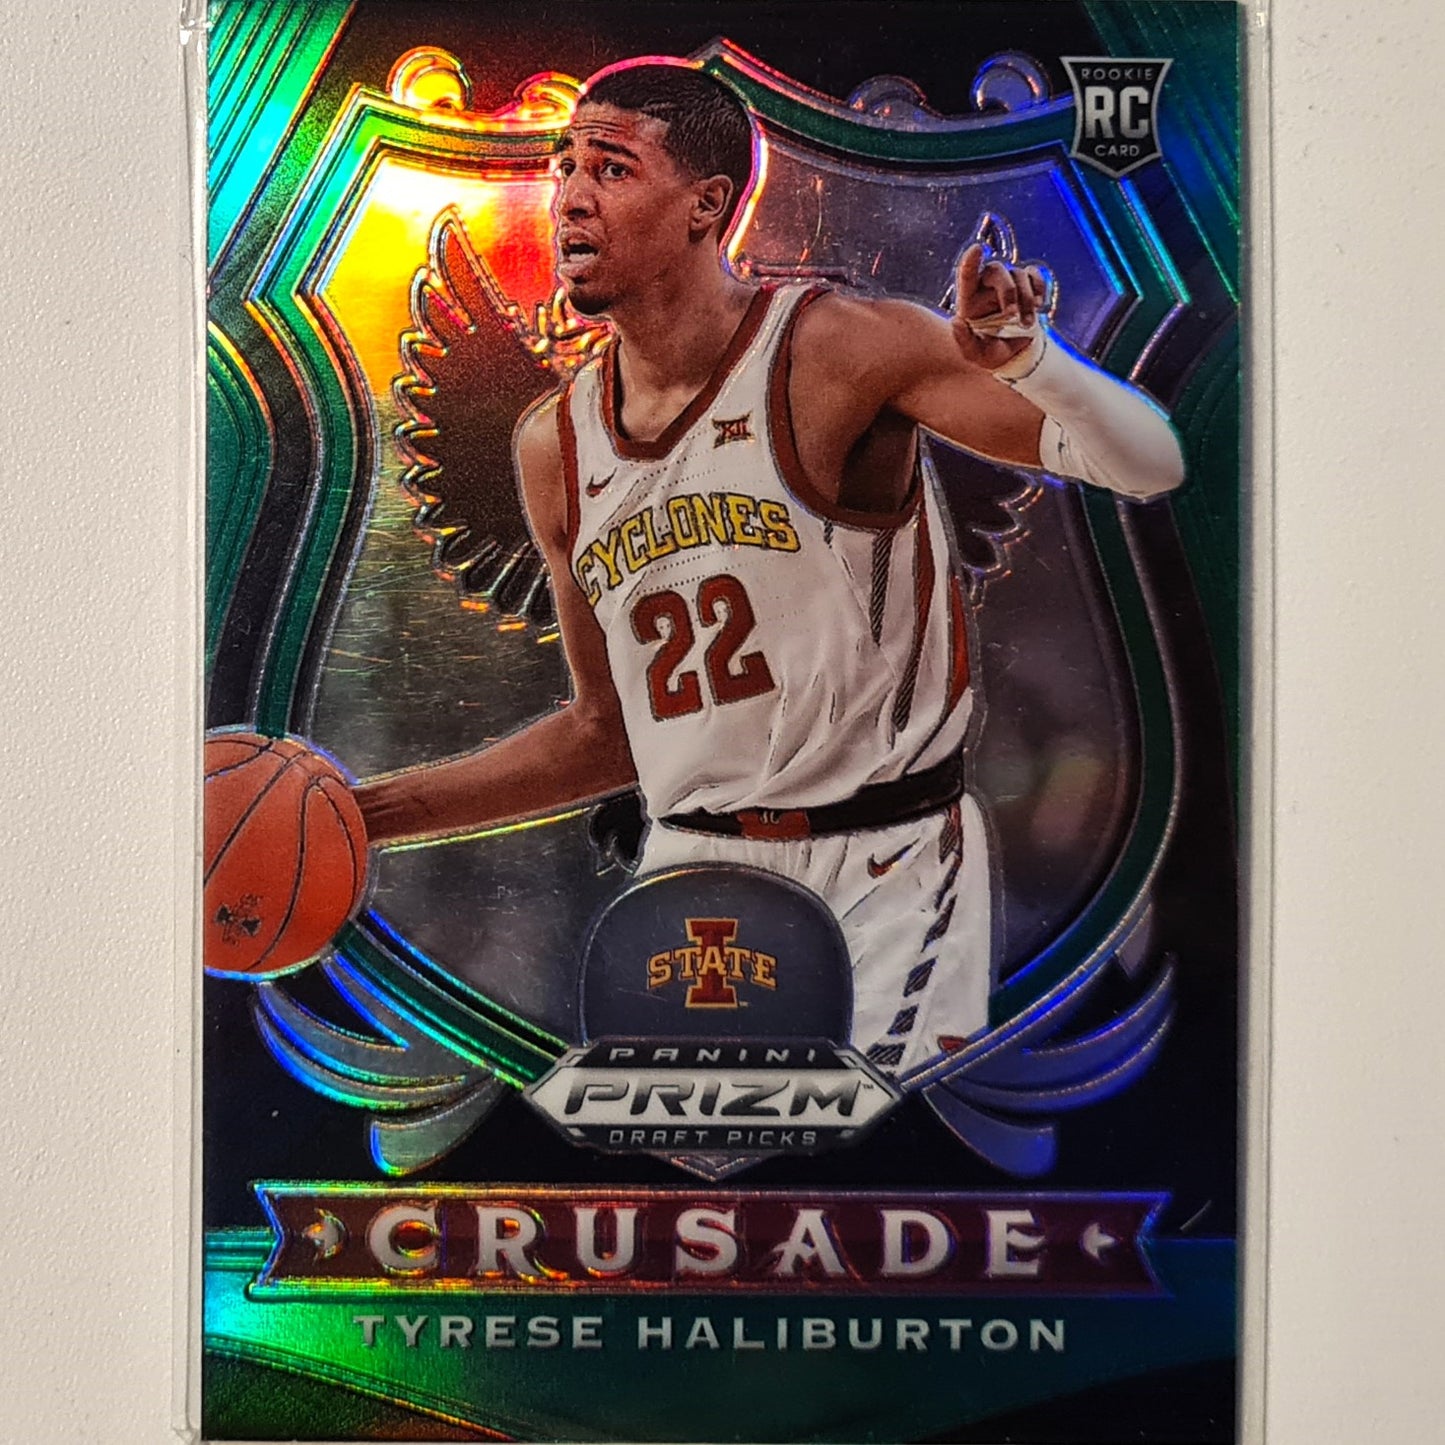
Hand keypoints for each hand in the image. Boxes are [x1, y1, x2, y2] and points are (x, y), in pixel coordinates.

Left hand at [950, 242, 1050, 370]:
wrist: (1012, 354)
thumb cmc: (988, 351)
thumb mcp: (974, 353)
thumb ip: (963, 341)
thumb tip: (956, 321)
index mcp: (969, 298)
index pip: (967, 273)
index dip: (971, 260)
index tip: (978, 249)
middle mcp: (986, 285)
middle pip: (997, 270)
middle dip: (1008, 291)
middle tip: (1012, 315)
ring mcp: (1008, 282)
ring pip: (1019, 274)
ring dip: (1027, 299)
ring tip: (1027, 324)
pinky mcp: (1026, 284)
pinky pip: (1034, 274)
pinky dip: (1039, 287)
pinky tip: (1039, 305)